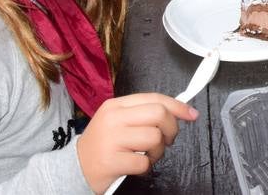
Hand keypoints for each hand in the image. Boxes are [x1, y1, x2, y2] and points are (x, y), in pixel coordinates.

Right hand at [75, 93, 197, 193]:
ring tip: (147, 155)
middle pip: (159, 115)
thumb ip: (142, 114)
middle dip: (171, 129)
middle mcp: (113, 118)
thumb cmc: (103, 145)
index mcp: (116, 105)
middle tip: (167, 140)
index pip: (154, 99)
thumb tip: (178, 112)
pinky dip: (146, 167)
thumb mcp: (117, 122)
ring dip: (158, 151)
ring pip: (155, 138)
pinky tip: (136, 166)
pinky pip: (144, 162)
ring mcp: (111, 139)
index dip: (177, 106)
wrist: (75, 168)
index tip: (191, 114)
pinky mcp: (111, 161)